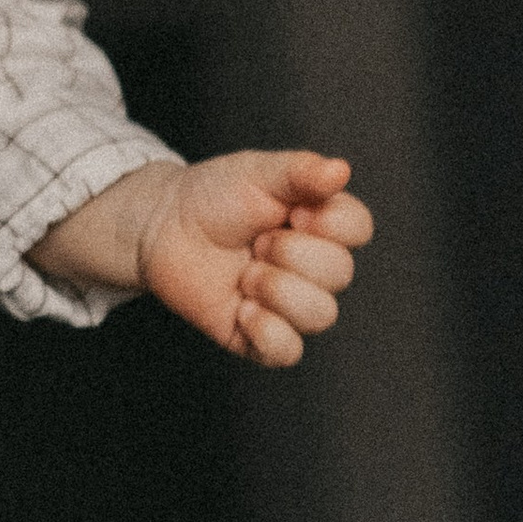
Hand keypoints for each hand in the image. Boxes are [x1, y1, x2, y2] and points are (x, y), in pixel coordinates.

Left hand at [35, 150, 373, 365]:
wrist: (163, 226)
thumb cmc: (214, 196)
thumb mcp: (257, 171)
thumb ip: (301, 170)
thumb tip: (341, 170)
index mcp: (322, 225)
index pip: (359, 230)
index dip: (327, 222)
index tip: (291, 210)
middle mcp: (314, 267)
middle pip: (340, 273)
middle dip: (290, 253)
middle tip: (256, 241)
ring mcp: (290, 305)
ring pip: (321, 315)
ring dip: (278, 289)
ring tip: (245, 274)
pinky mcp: (262, 338)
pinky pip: (289, 351)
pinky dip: (267, 330)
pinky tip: (242, 309)